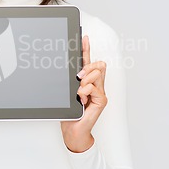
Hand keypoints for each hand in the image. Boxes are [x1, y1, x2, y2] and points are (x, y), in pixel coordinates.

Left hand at [60, 35, 107, 151]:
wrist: (73, 130)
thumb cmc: (70, 113)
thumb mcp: (67, 93)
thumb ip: (71, 81)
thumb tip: (71, 70)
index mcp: (87, 81)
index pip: (88, 61)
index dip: (86, 49)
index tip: (83, 37)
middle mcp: (96, 85)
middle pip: (99, 64)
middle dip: (88, 66)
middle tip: (78, 77)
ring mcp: (100, 92)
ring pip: (97, 74)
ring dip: (85, 81)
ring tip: (79, 92)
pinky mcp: (101, 100)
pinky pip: (93, 87)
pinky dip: (84, 92)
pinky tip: (81, 99)